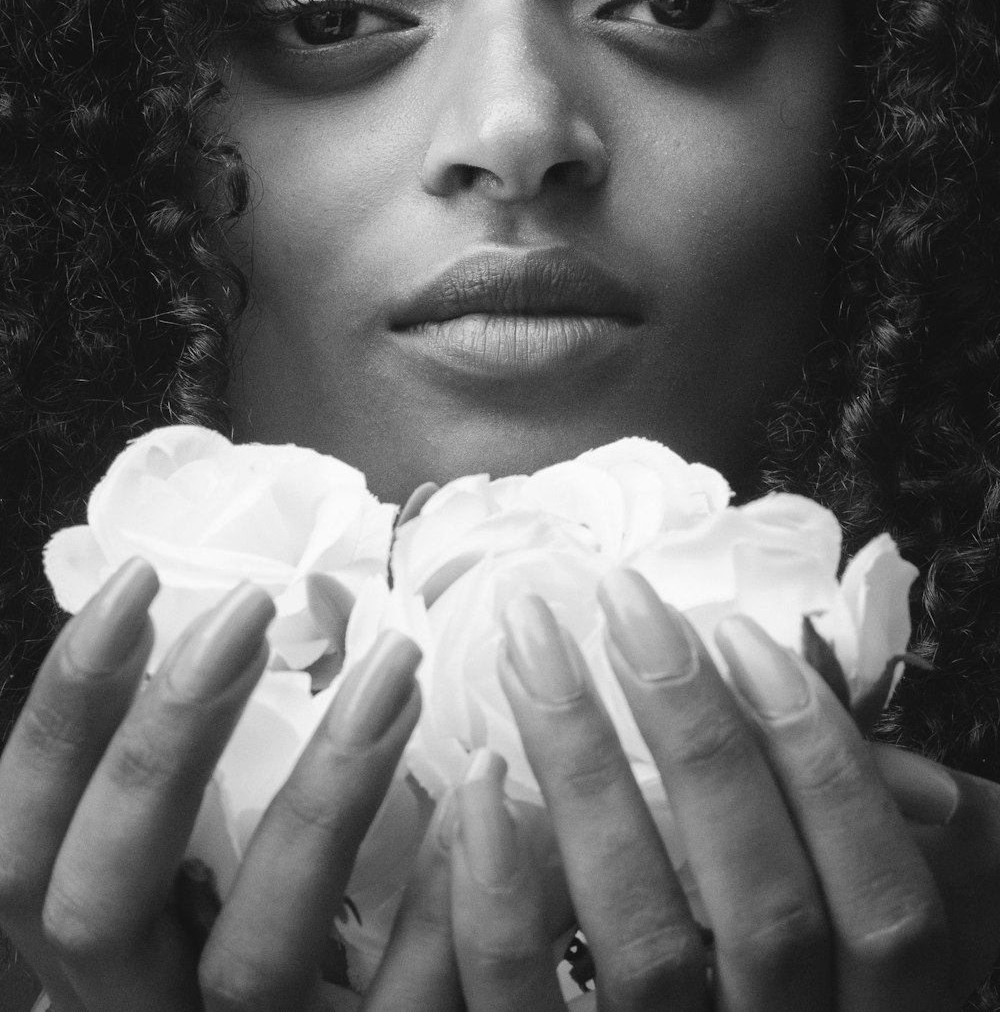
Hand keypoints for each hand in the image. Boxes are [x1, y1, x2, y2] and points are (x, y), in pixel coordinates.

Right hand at [0, 559, 457, 1011]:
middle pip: (102, 900)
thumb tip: (283, 602)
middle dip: (164, 743)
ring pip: (252, 958)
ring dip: (322, 799)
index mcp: (92, 941)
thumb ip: (208, 762)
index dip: (65, 711)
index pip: (23, 837)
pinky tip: (476, 796)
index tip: (138, 582)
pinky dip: (434, 908)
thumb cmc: (247, 945)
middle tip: (249, 609)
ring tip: (394, 669)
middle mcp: (141, 1008)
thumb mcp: (197, 867)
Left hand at [444, 568, 999, 1010]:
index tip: (738, 635)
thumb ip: (885, 863)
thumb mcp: (866, 955)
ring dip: (585, 771)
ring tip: (533, 645)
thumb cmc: (790, 993)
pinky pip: (520, 1003)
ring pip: (642, 939)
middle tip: (622, 601)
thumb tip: (925, 781)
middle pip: (763, 909)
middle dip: (696, 733)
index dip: (825, 767)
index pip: (884, 907)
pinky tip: (476, 783)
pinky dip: (499, 893)